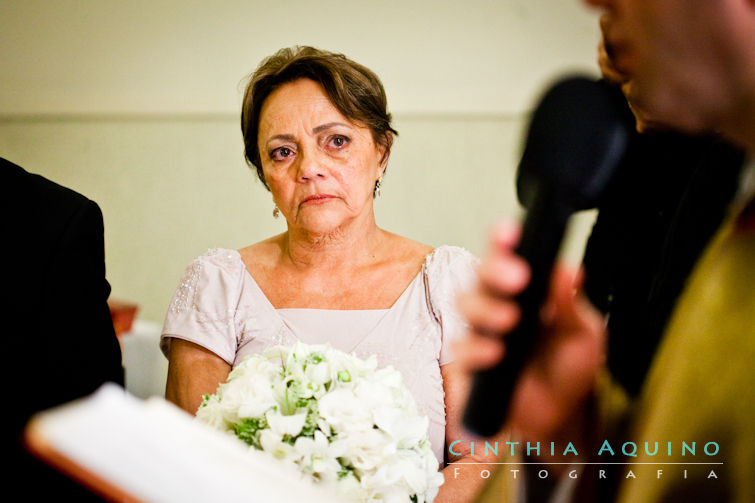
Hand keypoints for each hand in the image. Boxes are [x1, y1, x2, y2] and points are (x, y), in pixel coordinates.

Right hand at [455, 221, 605, 445]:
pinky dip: (477, 349)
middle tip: (518, 278)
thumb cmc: (568, 369)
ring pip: (465, 306)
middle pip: (480, 274)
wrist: (560, 417)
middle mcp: (497, 304)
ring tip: (510, 319)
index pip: (507, 256)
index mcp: (524, 290)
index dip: (502, 240)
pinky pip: (461, 349)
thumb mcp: (583, 335)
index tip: (510, 232)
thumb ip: (572, 305)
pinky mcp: (470, 364)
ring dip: (486, 308)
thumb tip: (568, 271)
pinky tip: (495, 353)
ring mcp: (481, 333)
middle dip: (494, 270)